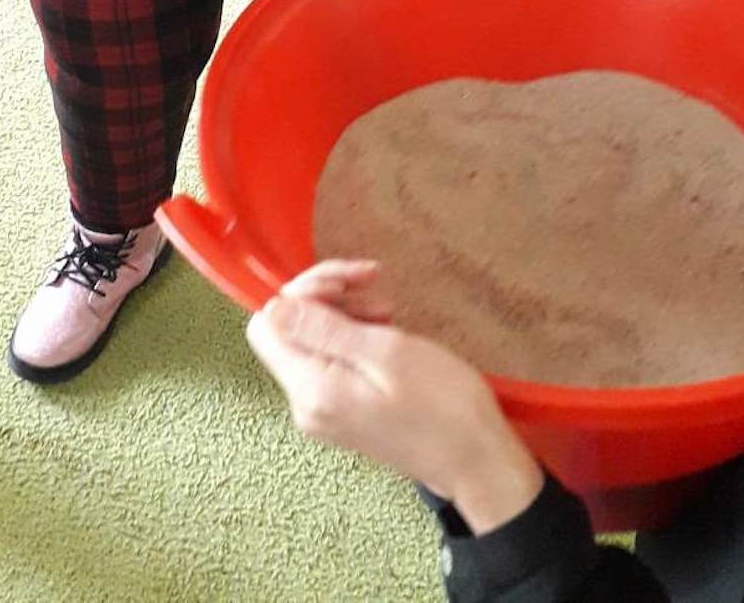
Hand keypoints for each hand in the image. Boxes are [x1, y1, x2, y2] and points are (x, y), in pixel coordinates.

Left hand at [247, 267, 543, 532]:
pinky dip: (354, 334)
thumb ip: (324, 330)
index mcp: (312, 389)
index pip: (267, 324)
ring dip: (344, 311)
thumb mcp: (387, 353)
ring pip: (311, 339)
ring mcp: (323, 409)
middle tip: (372, 284)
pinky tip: (386, 328)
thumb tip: (273, 307)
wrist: (476, 458)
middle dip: (326, 296)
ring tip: (388, 311)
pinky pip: (330, 358)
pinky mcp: (342, 409)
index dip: (300, 292)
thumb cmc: (442, 404)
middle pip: (289, 328)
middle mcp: (306, 403)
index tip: (346, 284)